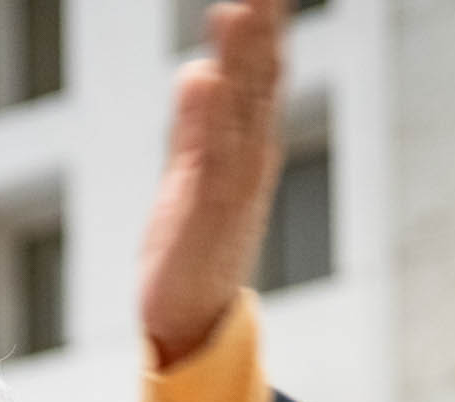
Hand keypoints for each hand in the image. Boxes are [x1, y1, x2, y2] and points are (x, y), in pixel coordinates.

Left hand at [138, 0, 286, 365]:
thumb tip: (199, 71)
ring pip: (243, 109)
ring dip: (244, 58)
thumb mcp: (190, 172)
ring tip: (241, 7)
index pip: (259, 69)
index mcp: (247, 143)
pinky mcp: (208, 213)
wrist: (189, 318)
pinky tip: (210, 79)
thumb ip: (195, 122)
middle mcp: (250, 155)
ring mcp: (233, 183)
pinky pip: (215, 158)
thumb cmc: (190, 248)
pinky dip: (214, 119)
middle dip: (265, 25)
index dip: (264, 23)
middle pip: (261, 77)